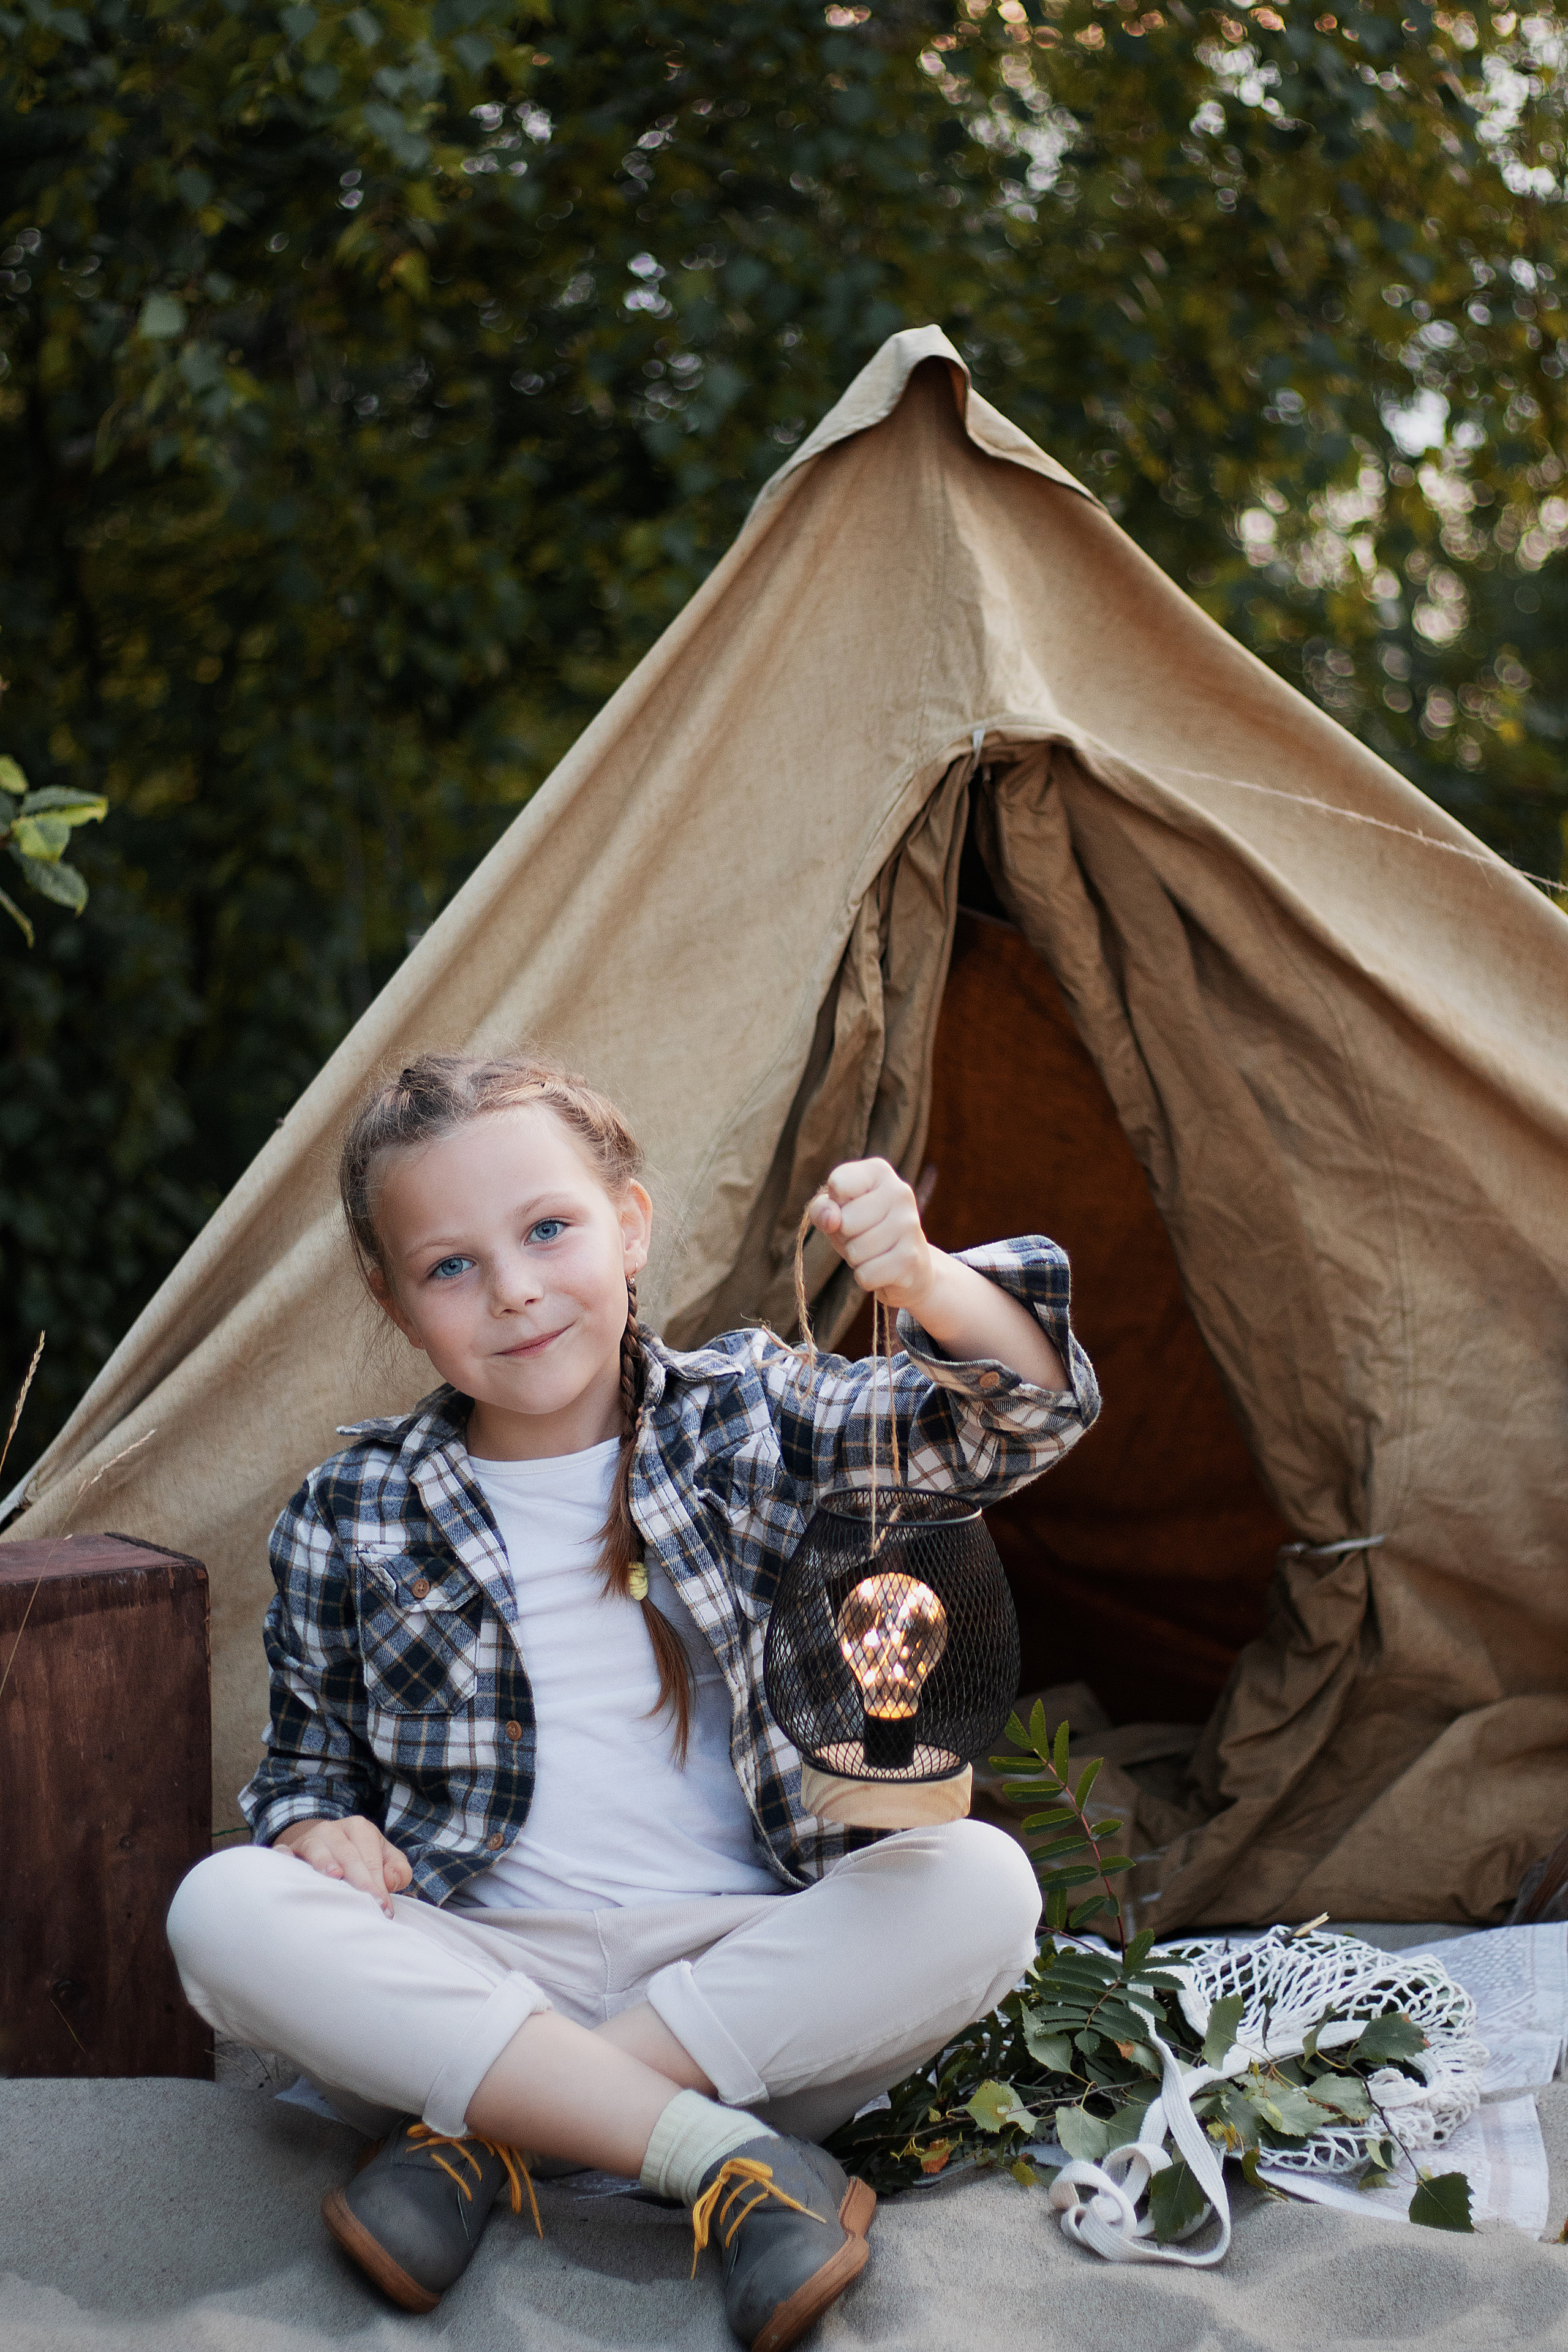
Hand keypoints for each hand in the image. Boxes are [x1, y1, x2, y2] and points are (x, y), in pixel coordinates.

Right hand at [273, 1814, 411, 1916]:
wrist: (327, 1846)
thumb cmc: (362, 1858)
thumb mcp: (385, 1859)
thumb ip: (397, 1869)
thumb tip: (389, 1882)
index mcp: (359, 1828)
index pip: (370, 1859)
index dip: (378, 1884)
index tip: (383, 1909)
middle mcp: (333, 1830)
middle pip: (347, 1854)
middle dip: (359, 1880)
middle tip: (367, 1904)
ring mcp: (309, 1838)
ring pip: (317, 1848)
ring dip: (325, 1860)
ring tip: (335, 1875)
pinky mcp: (290, 1850)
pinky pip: (284, 1851)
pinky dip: (285, 1856)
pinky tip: (287, 1863)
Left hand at [809, 1158, 934, 1317]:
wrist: (909, 1264)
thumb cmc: (864, 1231)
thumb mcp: (836, 1214)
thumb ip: (821, 1209)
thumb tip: (831, 1219)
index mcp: (879, 1172)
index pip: (839, 1184)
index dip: (834, 1206)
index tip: (850, 1208)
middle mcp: (900, 1191)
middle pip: (845, 1222)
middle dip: (845, 1237)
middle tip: (862, 1236)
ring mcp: (909, 1224)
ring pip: (855, 1251)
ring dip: (856, 1258)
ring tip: (874, 1251)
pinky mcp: (911, 1257)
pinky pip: (866, 1275)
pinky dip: (866, 1278)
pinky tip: (883, 1268)